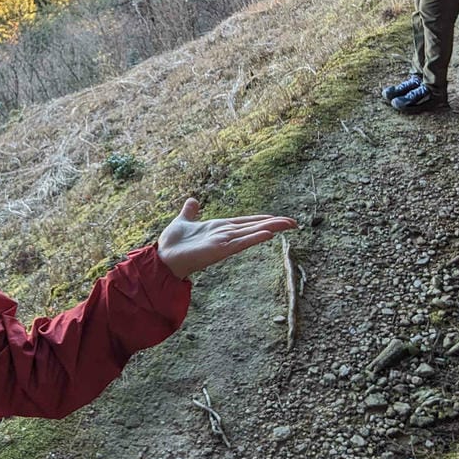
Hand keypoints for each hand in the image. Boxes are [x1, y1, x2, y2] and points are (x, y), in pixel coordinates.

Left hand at [157, 198, 297, 279]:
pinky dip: (254, 237)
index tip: (279, 218)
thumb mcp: (183, 220)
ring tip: (289, 224)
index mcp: (220, 228)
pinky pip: (241, 242)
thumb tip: (193, 200)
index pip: (246, 222)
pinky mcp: (220, 249)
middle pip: (255, 227)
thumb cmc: (173, 243)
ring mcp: (224, 242)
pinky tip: (269, 234)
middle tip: (294, 222)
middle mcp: (226, 235)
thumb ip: (190, 212)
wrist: (163, 257)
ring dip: (271, 228)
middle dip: (275, 224)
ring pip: (252, 233)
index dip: (263, 219)